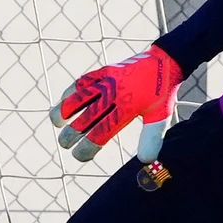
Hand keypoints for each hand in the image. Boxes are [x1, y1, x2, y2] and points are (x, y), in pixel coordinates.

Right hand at [49, 45, 181, 162]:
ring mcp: (107, 80)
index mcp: (128, 108)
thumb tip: (146, 160)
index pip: (102, 131)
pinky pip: (83, 81)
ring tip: (56, 123)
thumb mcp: (160, 116)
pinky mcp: (104, 70)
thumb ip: (152, 137)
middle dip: (72, 133)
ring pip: (79, 96)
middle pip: (87, 116)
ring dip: (64, 109)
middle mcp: (114, 93)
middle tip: (64, 144)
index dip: (88, 146)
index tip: (79, 156)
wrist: (165, 62)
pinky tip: (64, 101)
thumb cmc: (162, 94)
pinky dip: (71, 91)